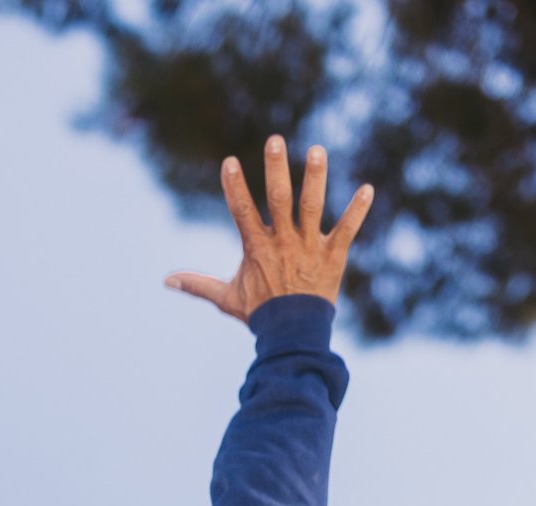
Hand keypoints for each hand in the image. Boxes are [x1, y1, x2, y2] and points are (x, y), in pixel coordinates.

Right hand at [166, 137, 372, 321]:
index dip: (235, 188)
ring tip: (316, 151)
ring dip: (315, 179)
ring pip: (312, 208)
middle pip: (279, 201)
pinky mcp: (333, 255)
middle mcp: (283, 242)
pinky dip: (358, 211)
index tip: (230, 162)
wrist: (293, 336)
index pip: (242, 213)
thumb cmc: (259, 313)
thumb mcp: (227, 298)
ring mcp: (309, 247)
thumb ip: (198, 285)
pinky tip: (368, 189)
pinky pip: (347, 230)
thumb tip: (167, 280)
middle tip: (274, 140)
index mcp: (257, 248)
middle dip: (276, 170)